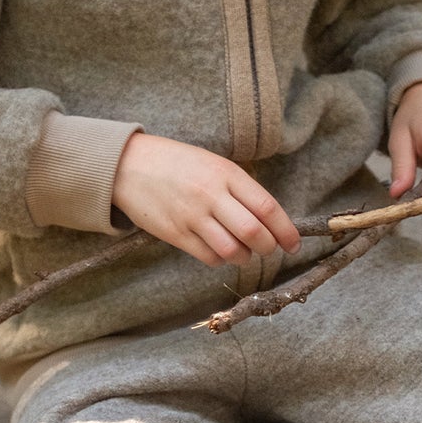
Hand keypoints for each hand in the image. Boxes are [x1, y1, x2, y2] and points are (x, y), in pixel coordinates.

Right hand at [112, 132, 300, 267]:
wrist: (127, 165)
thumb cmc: (176, 163)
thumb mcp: (213, 163)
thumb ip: (239, 187)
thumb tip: (270, 218)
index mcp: (226, 174)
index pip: (267, 207)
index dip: (286, 230)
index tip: (294, 243)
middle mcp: (211, 195)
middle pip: (254, 233)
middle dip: (269, 247)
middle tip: (270, 249)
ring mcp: (192, 216)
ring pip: (232, 250)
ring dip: (245, 257)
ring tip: (244, 251)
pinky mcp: (175, 234)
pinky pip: (209, 257)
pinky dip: (221, 259)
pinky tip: (219, 251)